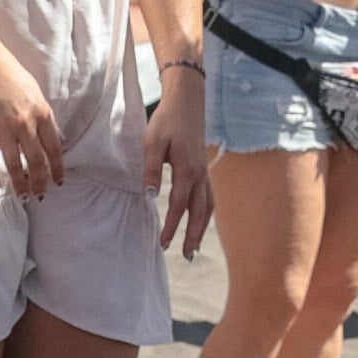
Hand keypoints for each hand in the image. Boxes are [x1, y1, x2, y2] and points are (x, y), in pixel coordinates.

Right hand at [0, 31, 64, 196]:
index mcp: (41, 113)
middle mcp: (25, 124)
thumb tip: (57, 140)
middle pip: (37, 162)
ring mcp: (3, 129)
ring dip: (21, 184)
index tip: (58, 181)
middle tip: (41, 194)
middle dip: (41, 181)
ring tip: (23, 195)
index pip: (54, 149)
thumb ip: (46, 118)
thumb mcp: (36, 94)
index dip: (57, 169)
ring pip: (15, 165)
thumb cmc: (10, 74)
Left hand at [144, 78, 212, 259]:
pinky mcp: (203, 168)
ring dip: (202, 228)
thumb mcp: (152, 142)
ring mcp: (204, 172)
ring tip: (193, 246)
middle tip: (184, 255)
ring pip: (207, 206)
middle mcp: (200, 174)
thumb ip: (151, 169)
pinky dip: (205, 213)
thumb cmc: (167, 121)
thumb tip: (149, 195)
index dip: (171, 226)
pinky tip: (199, 220)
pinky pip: (208, 196)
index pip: (178, 205)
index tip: (163, 243)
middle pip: (199, 212)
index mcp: (187, 169)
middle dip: (193, 235)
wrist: (186, 101)